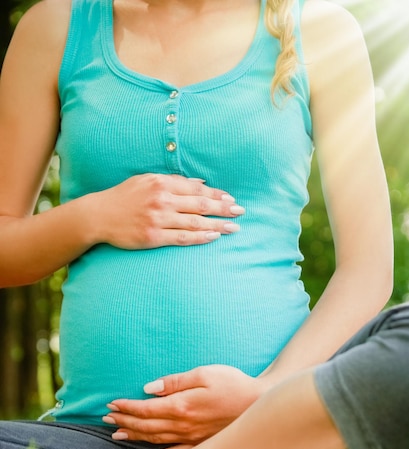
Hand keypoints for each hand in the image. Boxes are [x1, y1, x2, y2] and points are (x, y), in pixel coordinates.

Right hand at [91, 174, 244, 248]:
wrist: (98, 215)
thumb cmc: (123, 197)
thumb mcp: (146, 180)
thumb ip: (173, 181)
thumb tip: (200, 183)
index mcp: (161, 183)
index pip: (197, 189)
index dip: (217, 194)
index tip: (231, 199)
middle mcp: (162, 199)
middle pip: (201, 204)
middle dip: (224, 208)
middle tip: (241, 212)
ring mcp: (157, 219)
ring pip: (195, 222)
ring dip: (218, 225)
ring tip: (234, 228)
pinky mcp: (153, 237)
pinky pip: (182, 238)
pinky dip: (200, 237)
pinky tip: (213, 237)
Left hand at [103, 365, 265, 448]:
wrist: (260, 404)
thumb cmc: (233, 383)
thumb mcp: (205, 373)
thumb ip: (176, 382)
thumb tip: (149, 389)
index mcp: (182, 406)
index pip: (146, 410)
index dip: (127, 408)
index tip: (111, 405)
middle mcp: (184, 426)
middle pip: (147, 426)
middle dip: (125, 422)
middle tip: (107, 419)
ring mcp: (192, 439)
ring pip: (156, 440)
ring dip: (135, 437)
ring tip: (116, 434)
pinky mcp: (202, 445)